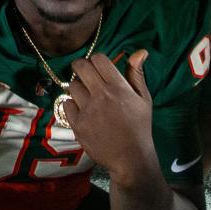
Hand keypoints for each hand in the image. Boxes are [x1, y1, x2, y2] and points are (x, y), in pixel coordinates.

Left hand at [63, 50, 156, 177]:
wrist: (130, 158)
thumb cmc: (139, 127)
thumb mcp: (143, 99)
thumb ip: (137, 74)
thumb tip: (140, 51)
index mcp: (118, 87)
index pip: (98, 59)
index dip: (97, 61)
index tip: (99, 69)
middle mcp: (101, 95)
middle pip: (80, 66)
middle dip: (81, 67)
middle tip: (86, 75)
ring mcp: (87, 110)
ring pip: (72, 85)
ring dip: (78, 87)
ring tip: (86, 96)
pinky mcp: (77, 124)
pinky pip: (66, 104)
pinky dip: (72, 105)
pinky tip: (82, 111)